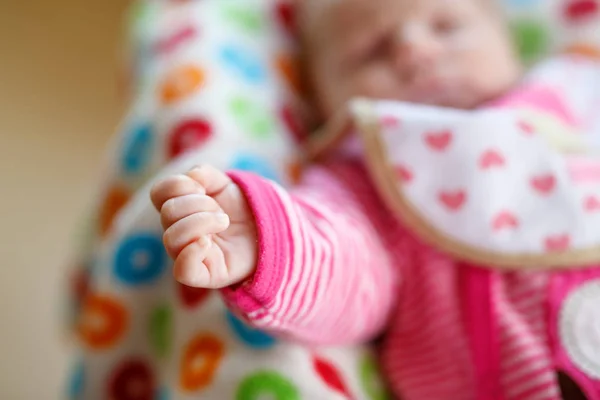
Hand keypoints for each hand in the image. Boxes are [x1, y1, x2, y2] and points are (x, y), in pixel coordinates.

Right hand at [150, 166, 257, 287]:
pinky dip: (191, 253)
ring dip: (201, 222)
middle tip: (220, 210)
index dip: (177, 184)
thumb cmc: (239, 209)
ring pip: (172, 238)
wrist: (265, 232)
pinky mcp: (203, 275)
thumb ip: (205, 174)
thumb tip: (192, 177)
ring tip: (223, 222)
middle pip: (168, 213)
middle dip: (199, 204)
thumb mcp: (224, 184)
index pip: (159, 193)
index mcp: (178, 209)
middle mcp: (177, 232)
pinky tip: (207, 242)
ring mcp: (188, 254)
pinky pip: (182, 271)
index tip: (202, 187)